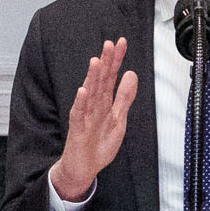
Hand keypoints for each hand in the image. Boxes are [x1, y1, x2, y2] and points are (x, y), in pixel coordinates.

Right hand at [47, 38, 136, 205]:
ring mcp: (84, 116)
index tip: (121, 42)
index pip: (110, 76)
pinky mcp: (77, 130)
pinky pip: (78, 114)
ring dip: (92, 78)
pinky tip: (83, 91)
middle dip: (105, 62)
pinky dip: (80, 103)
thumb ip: (124, 97)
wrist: (84, 168)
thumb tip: (132, 74)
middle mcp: (93, 105)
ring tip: (96, 61)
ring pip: (89, 94)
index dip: (116, 60)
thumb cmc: (99, 144)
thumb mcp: (118, 119)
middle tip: (109, 43)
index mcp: (104, 102)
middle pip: (100, 80)